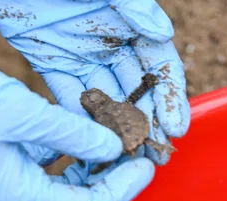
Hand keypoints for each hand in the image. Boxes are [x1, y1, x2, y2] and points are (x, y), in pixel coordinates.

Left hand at [0, 0, 188, 165]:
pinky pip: (69, 97)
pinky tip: (90, 145)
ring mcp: (82, 55)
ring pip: (105, 100)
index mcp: (131, 23)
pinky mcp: (51, 62)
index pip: (159, 66)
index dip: (170, 97)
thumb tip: (163, 33)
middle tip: (155, 156)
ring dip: (117, 130)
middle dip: (148, 123)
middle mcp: (111, 43)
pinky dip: (80, 120)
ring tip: (126, 159)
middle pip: (135, 90)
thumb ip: (134, 6)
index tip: (175, 128)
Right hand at [0, 13, 153, 200]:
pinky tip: (89, 135)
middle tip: (141, 151)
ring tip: (120, 140)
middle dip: (113, 180)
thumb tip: (115, 148)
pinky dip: (71, 158)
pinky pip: (48, 174)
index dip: (122, 189)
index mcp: (15, 198)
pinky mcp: (3, 173)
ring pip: (65, 190)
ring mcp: (6, 190)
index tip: (146, 164)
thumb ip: (73, 134)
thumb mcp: (23, 114)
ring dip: (94, 169)